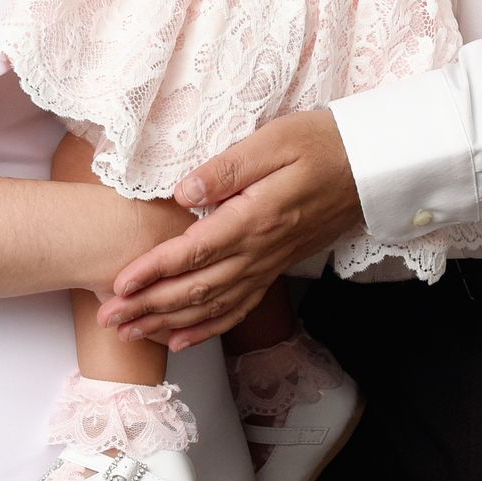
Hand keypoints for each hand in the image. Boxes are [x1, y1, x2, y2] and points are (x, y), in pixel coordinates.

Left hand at [101, 109, 362, 347]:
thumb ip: (227, 168)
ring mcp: (269, 265)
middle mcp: (260, 251)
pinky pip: (239, 307)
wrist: (372, 167)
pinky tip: (181, 340)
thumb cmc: (322, 143)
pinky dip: (208, 328)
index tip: (119, 283)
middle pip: (196, 288)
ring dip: (170, 323)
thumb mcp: (275, 140)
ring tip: (131, 333)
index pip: (194, 251)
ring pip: (213, 305)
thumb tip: (182, 191)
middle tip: (109, 318)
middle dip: (149, 306)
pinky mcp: (276, 268)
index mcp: (255, 218)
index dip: (154, 270)